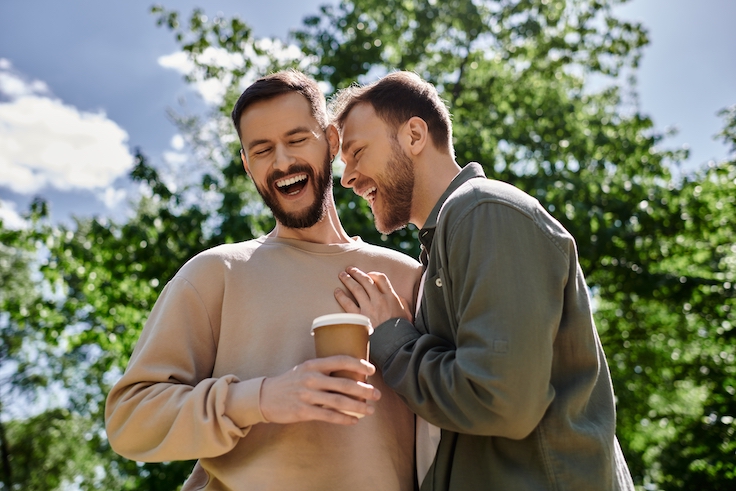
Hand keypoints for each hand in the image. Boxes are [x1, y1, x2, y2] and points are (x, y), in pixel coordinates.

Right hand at [259, 355, 380, 424]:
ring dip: (358, 406)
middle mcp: (311, 378)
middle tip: (377, 394)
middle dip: (364, 390)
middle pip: (344, 383)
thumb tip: (350, 375)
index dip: (359, 364)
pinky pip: (328, 415)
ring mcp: (307, 395)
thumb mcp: (304, 369)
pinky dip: (343, 418)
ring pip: (339, 401)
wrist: (265, 396)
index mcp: (313, 364)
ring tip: (370, 410)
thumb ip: (323, 370)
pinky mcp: (303, 411)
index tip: (372, 370)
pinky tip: (354, 420)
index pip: (341, 360)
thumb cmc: (290, 382)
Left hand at [334, 267, 412, 328]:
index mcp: (391, 297)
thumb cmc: (402, 331)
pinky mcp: (360, 318)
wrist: (396, 344)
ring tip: (342, 275)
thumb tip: (398, 298)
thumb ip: (401, 303)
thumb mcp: (407, 313)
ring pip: (356, 289)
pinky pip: (348, 303)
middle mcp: (379, 300)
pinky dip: (341, 296)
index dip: (373, 274)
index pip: (381, 279)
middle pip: (366, 281)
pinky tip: (337, 292)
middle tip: (349, 269)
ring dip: (348, 280)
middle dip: (357, 273)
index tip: (368, 274)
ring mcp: (369, 308)